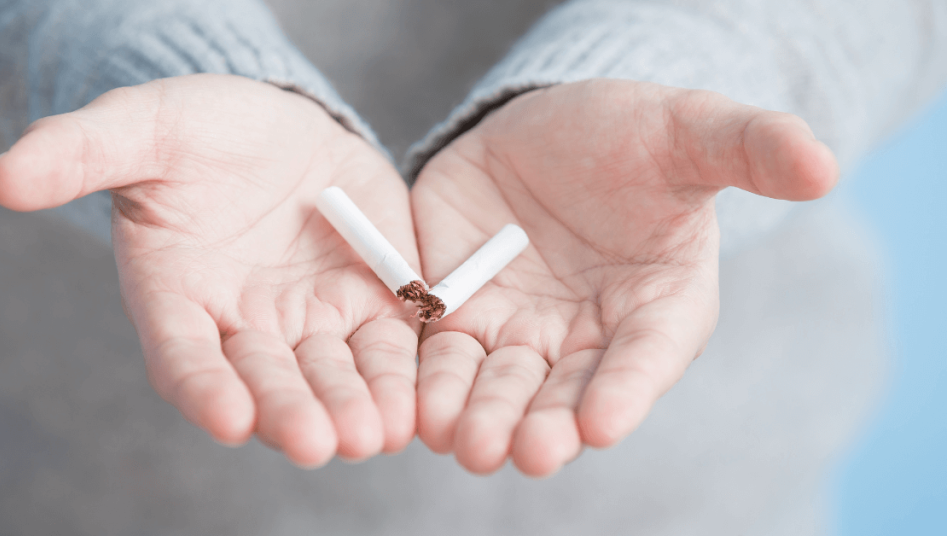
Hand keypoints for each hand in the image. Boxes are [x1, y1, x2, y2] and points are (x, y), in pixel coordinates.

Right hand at [0, 74, 420, 466]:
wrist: (278, 126)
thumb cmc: (198, 131)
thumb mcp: (142, 128)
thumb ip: (81, 151)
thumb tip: (4, 177)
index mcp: (180, 297)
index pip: (184, 353)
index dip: (203, 385)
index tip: (226, 417)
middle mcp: (246, 325)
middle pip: (267, 380)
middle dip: (292, 412)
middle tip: (318, 443)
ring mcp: (312, 320)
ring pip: (333, 374)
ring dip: (355, 406)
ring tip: (376, 435)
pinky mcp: (372, 303)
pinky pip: (390, 346)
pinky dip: (402, 376)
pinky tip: (419, 405)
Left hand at [411, 79, 837, 475]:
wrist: (552, 128)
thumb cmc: (636, 136)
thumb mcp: (691, 130)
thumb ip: (750, 146)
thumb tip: (824, 165)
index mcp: (657, 306)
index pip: (646, 356)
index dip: (628, 390)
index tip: (602, 422)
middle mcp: (586, 337)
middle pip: (564, 392)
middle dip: (544, 424)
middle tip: (527, 452)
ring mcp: (517, 329)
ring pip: (496, 386)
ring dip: (480, 416)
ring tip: (464, 440)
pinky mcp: (456, 310)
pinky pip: (439, 354)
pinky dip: (427, 381)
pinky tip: (414, 406)